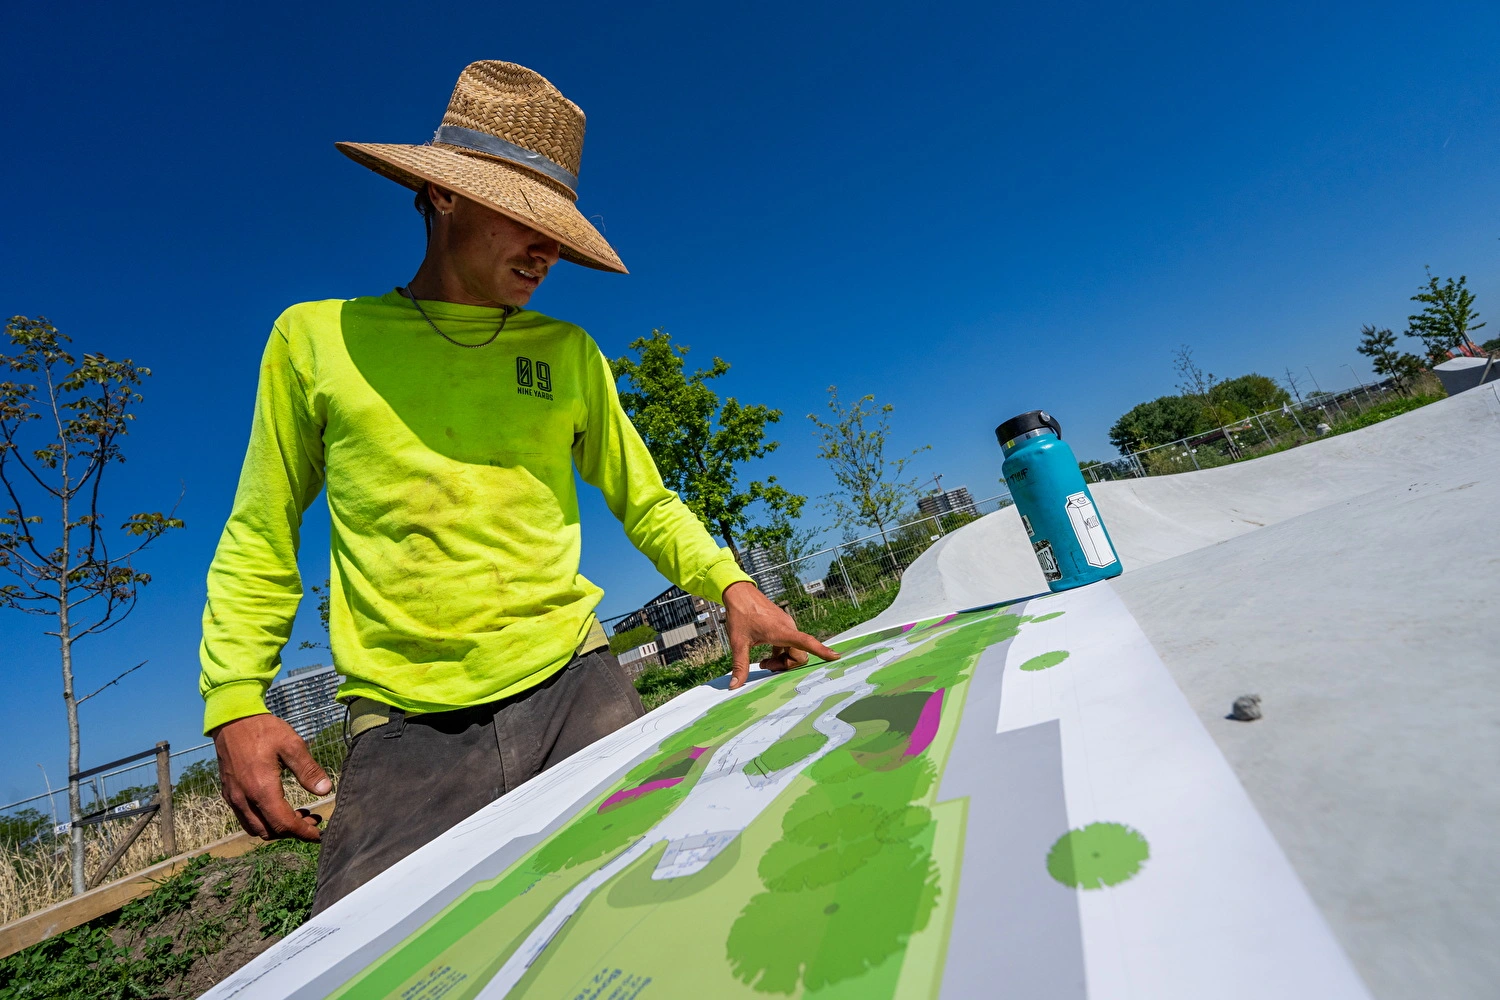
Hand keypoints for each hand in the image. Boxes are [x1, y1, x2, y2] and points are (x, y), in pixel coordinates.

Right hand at [212, 713, 331, 841]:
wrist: (232, 719)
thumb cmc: (263, 729)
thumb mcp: (292, 744)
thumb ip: (308, 770)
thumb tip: (325, 790)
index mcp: (261, 789)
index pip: (283, 824)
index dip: (303, 833)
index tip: (319, 834)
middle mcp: (244, 799)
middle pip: (269, 832)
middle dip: (292, 831)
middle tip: (312, 819)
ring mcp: (233, 797)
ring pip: (255, 828)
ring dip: (277, 828)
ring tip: (298, 814)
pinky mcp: (229, 793)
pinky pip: (245, 818)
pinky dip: (263, 820)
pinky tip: (278, 806)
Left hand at [722, 581, 838, 689]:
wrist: (739, 593)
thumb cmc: (740, 615)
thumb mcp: (737, 642)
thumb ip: (739, 665)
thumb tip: (734, 686)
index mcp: (781, 631)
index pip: (806, 642)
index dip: (821, 650)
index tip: (835, 656)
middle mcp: (788, 628)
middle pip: (799, 654)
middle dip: (785, 665)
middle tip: (764, 665)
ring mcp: (787, 626)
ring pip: (794, 650)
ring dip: (782, 660)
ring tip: (763, 662)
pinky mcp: (783, 626)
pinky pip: (789, 644)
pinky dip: (780, 652)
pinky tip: (766, 655)